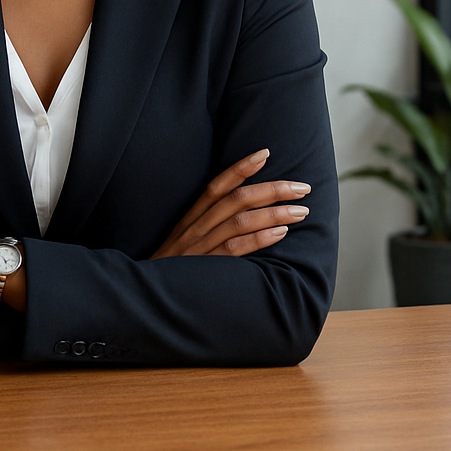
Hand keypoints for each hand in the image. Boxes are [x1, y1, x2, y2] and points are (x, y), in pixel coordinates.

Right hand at [150, 149, 311, 258]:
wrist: (148, 297)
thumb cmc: (173, 270)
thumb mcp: (183, 241)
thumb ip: (207, 225)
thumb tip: (242, 211)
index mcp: (190, 218)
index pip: (216, 186)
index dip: (240, 168)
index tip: (265, 153)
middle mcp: (195, 228)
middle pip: (236, 200)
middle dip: (272, 190)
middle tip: (302, 188)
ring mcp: (200, 248)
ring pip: (240, 222)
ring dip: (274, 213)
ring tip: (301, 210)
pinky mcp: (206, 269)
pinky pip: (235, 250)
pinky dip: (259, 238)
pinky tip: (281, 233)